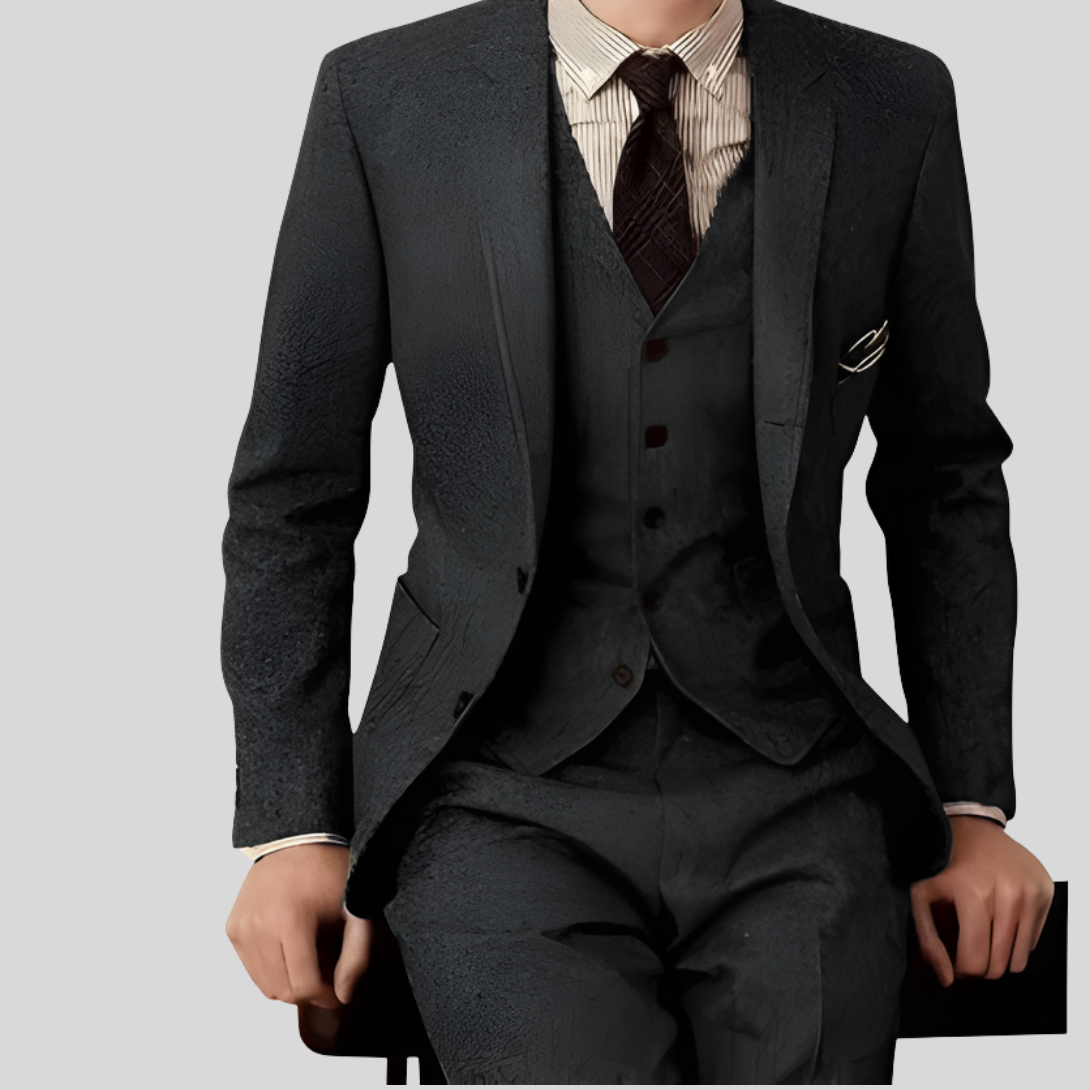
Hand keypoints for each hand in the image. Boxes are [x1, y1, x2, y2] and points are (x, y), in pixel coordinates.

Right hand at [225, 843, 373, 1007]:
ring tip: (310, 955)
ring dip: (289, 981)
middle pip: (282, 991)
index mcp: (290, 920)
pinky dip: (272, 968)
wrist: (298, 839)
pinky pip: (253, 968)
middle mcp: (258, 926)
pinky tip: (290, 945)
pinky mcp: (233, 928)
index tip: (339, 990)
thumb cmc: (329, 870)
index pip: (303, 986)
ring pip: (265, 985)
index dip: (326, 996)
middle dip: (309, 990)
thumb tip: (342, 996)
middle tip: (328, 969)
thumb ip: (356, 956)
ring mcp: (242, 927)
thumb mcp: (355, 910)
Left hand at [910, 816, 1053, 986]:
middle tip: (968, 944)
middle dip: (980, 963)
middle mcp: (1008, 894)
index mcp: (974, 895)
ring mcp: (1031, 892)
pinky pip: (1033, 939)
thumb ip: (928, 941)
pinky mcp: (1045, 891)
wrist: (971, 826)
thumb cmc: (943, 863)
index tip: (954, 957)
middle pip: (999, 965)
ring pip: (1019, 959)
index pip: (975, 962)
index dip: (961, 968)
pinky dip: (1016, 938)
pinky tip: (999, 916)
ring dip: (999, 954)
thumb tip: (947, 980)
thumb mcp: (922, 896)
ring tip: (982, 930)